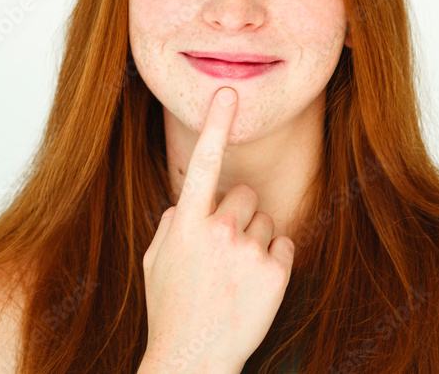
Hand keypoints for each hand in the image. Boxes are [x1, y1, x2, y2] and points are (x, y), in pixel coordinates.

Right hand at [141, 87, 295, 372]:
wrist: (193, 360)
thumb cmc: (171, 309)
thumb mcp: (156, 261)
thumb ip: (173, 223)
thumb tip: (189, 202)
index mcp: (186, 224)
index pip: (202, 163)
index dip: (215, 124)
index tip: (227, 92)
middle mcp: (219, 231)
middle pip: (244, 194)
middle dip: (237, 214)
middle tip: (223, 252)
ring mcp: (249, 252)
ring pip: (264, 220)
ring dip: (254, 240)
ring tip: (234, 276)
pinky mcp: (275, 272)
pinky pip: (283, 244)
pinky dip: (273, 260)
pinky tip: (253, 285)